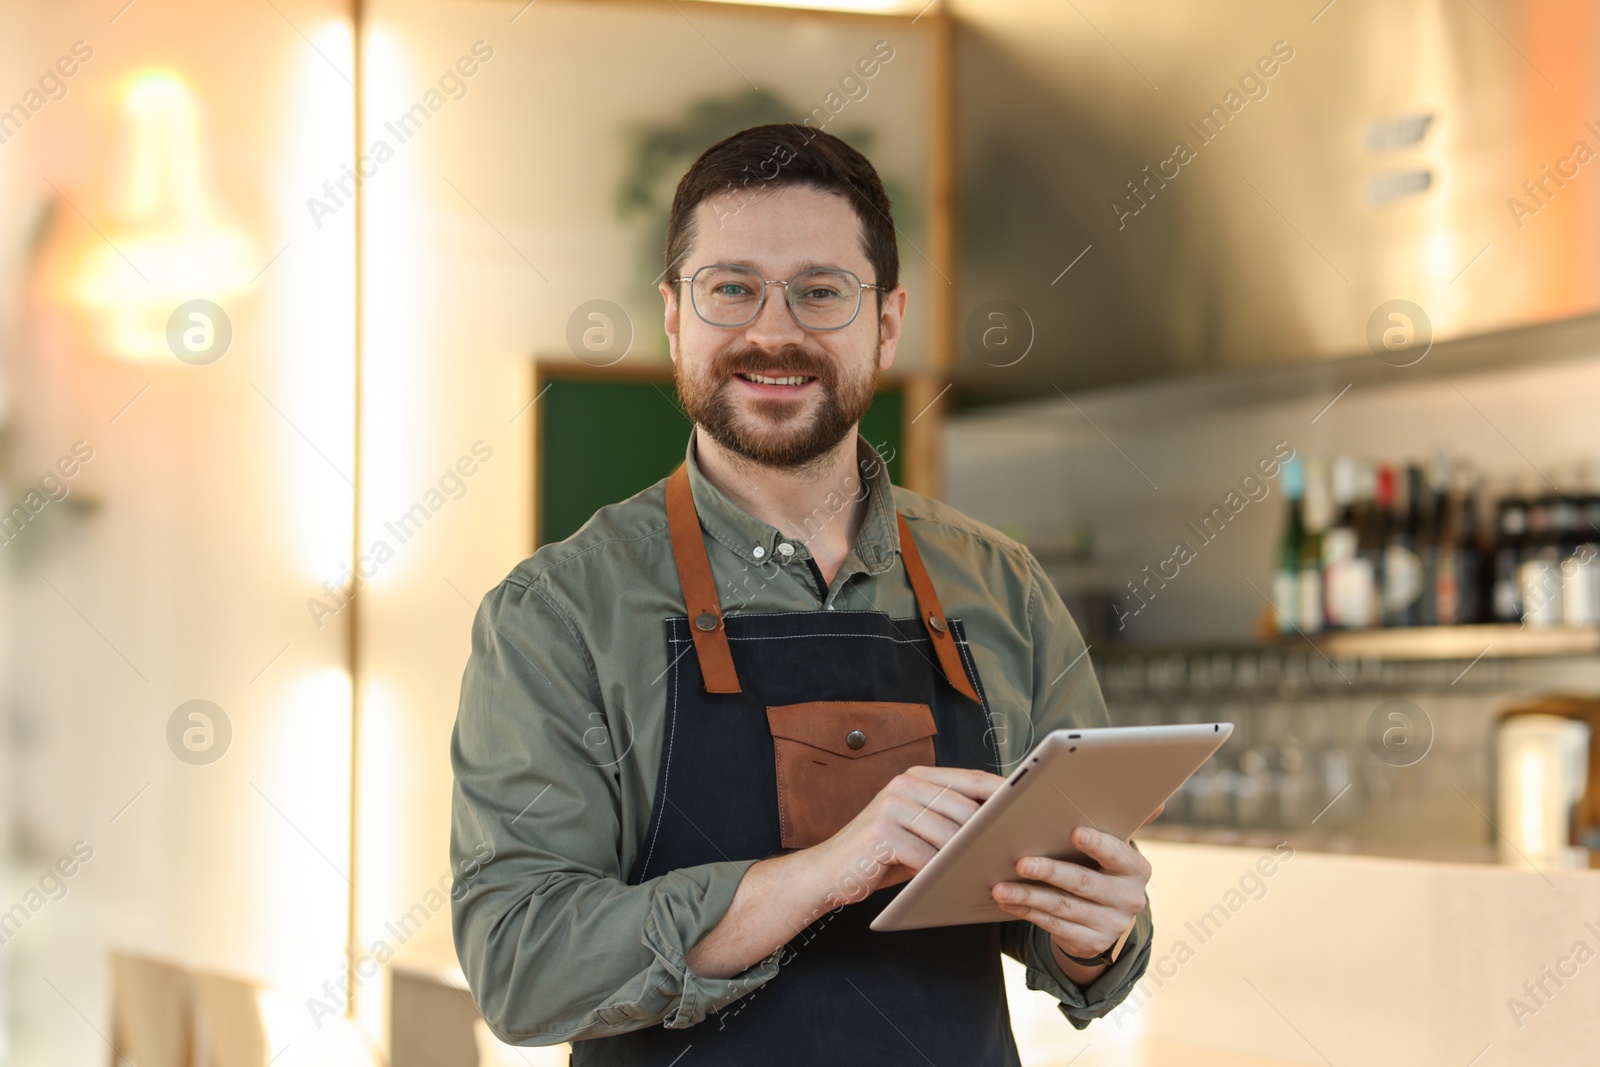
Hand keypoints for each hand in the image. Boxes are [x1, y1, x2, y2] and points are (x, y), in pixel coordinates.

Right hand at [806, 765, 1005, 906]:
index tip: (1031, 809)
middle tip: (1009, 855)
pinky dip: (939, 873)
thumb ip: (949, 821)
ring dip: (966, 858)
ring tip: (982, 874)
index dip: (1003, 795)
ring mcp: (892, 805)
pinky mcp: (881, 832)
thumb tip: (1000, 829)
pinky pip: (926, 856)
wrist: (827, 873)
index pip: (972, 780)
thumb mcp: (917, 831)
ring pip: (949, 834)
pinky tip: (946, 885)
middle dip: (987, 835)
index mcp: (918, 777)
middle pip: (965, 809)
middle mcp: (905, 785)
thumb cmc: (881, 855)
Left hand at [990, 804, 1162, 962]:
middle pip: (1083, 883)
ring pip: (1062, 907)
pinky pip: (1054, 927)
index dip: (1096, 844)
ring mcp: (1111, 924)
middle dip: (1049, 871)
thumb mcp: (1115, 852)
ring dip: (1028, 896)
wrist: (1107, 920)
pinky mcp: (1091, 943)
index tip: (1074, 832)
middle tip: (1020, 862)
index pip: (1116, 854)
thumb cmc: (1103, 872)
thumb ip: (1125, 825)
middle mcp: (1129, 899)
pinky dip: (1028, 913)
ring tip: (1000, 887)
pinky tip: (1009, 903)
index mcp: (1136, 870)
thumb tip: (1157, 800)